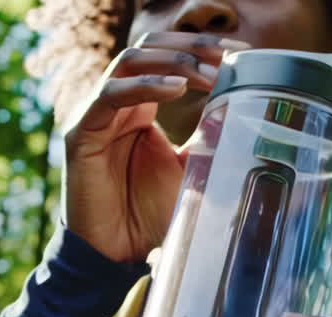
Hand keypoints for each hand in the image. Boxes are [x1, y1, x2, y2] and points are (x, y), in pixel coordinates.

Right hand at [62, 32, 249, 263]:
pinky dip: (145, 86)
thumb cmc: (150, 215)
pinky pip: (110, 95)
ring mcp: (97, 115)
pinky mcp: (81, 133)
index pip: (168, 56)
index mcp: (141, 104)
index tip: (244, 51)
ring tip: (207, 76)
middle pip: (150, 47)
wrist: (117, 255)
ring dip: (172, 62)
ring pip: (130, 61)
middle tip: (227, 58)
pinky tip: (177, 89)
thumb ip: (211, 140)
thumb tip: (250, 116)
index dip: (203, 47)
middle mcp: (118, 103)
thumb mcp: (193, 170)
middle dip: (191, 48)